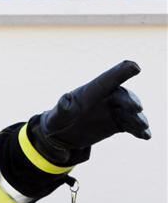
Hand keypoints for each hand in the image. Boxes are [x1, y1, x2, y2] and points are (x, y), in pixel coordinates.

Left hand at [34, 61, 149, 161]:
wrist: (61, 135)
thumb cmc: (57, 120)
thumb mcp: (56, 116)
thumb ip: (62, 109)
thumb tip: (65, 101)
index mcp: (91, 92)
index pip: (107, 80)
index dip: (121, 72)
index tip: (135, 67)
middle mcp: (106, 99)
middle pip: (122, 96)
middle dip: (130, 101)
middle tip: (136, 108)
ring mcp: (113, 111)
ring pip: (129, 112)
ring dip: (137, 118)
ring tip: (142, 126)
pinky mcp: (117, 124)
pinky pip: (130, 126)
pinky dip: (138, 130)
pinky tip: (146, 135)